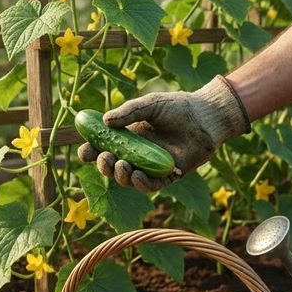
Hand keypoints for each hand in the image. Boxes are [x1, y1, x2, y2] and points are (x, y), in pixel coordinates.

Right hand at [78, 75, 250, 190]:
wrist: (206, 116)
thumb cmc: (178, 107)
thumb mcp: (149, 105)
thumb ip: (128, 112)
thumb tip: (105, 121)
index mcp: (127, 137)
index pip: (103, 148)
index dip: (91, 152)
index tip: (85, 151)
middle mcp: (136, 154)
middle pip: (112, 166)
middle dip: (103, 165)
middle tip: (105, 157)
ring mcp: (151, 166)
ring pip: (128, 179)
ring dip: (120, 175)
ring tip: (121, 165)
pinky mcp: (167, 177)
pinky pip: (150, 186)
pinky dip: (141, 183)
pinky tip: (137, 174)